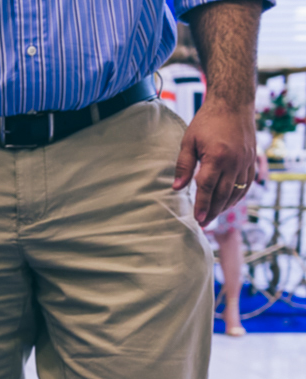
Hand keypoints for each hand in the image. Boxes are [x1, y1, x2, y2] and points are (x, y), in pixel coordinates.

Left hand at [173, 98, 256, 225]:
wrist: (233, 104)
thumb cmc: (207, 121)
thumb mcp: (188, 141)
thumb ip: (183, 165)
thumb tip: (177, 188)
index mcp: (216, 157)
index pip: (207, 188)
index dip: (202, 205)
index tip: (197, 220)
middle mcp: (234, 161)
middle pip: (223, 194)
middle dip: (213, 211)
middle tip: (203, 223)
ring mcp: (245, 161)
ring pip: (236, 191)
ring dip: (225, 206)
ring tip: (213, 216)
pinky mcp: (252, 159)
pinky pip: (247, 183)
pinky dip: (238, 196)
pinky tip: (228, 202)